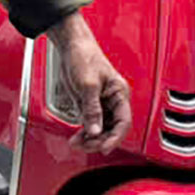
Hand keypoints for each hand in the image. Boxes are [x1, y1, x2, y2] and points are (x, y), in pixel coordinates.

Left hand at [48, 12, 129, 152]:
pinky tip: (76, 138)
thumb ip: (92, 109)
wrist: (70, 46)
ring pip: (100, 130)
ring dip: (90, 139)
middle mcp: (112, 101)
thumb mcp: (88, 84)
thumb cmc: (84, 57)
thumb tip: (95, 130)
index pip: (123, 122)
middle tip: (85, 145)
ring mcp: (100, 104)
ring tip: (77, 143)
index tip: (104, 148)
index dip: (115, 137)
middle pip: (111, 129)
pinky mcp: (88, 106)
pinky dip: (83, 134)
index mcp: (119, 93)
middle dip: (99, 140)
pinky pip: (89, 125)